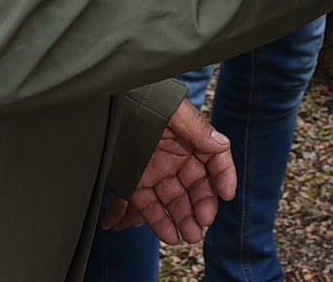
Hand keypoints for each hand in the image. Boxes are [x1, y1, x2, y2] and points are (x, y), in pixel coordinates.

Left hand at [98, 98, 234, 243]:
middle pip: (196, 185)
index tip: (227, 194)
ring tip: (190, 235)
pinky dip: (159, 222)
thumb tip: (222, 145)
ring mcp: (156, 171)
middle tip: (204, 221)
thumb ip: (196, 128)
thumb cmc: (140, 96)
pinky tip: (169, 235)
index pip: (214, 159)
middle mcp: (176, 156)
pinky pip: (150, 205)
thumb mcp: (171, 109)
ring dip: (184, 219)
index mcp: (189, 137)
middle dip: (202, 205)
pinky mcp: (135, 183)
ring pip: (175, 200)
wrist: (105, 102)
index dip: (223, 176)